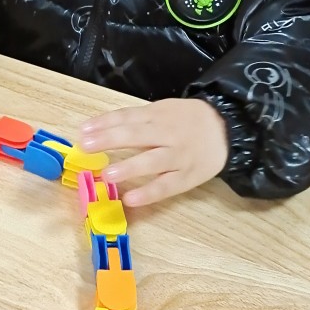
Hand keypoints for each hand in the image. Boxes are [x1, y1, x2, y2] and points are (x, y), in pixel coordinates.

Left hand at [79, 98, 227, 206]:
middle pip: (136, 135)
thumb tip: (101, 130)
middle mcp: (167, 134)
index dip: (105, 123)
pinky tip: (131, 199)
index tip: (83, 130)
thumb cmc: (187, 121)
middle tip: (87, 146)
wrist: (227, 128)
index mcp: (158, 115)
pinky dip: (149, 193)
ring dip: (129, 168)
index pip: (128, 117)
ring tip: (108, 175)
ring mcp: (178, 156)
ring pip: (152, 162)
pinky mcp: (187, 176)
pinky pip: (167, 186)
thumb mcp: (164, 111)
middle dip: (110, 140)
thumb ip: (137, 121)